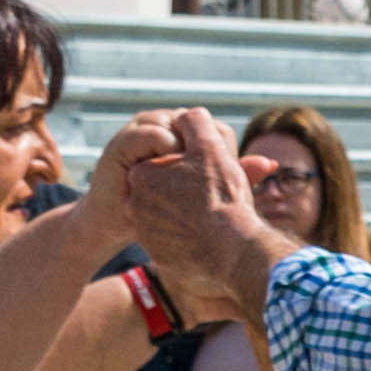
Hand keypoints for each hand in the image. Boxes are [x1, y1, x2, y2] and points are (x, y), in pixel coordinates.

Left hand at [123, 110, 288, 324]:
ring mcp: (146, 234)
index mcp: (141, 175)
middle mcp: (135, 205)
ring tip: (213, 216)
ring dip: (187, 213)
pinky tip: (209, 237)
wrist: (235, 252)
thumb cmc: (222, 197)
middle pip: (165, 189)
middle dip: (185, 189)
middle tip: (214, 194)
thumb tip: (188, 114)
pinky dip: (188, 237)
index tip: (209, 173)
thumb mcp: (211, 148)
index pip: (163, 162)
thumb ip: (196, 123)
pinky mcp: (159, 257)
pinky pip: (173, 241)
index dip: (190, 165)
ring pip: (169, 215)